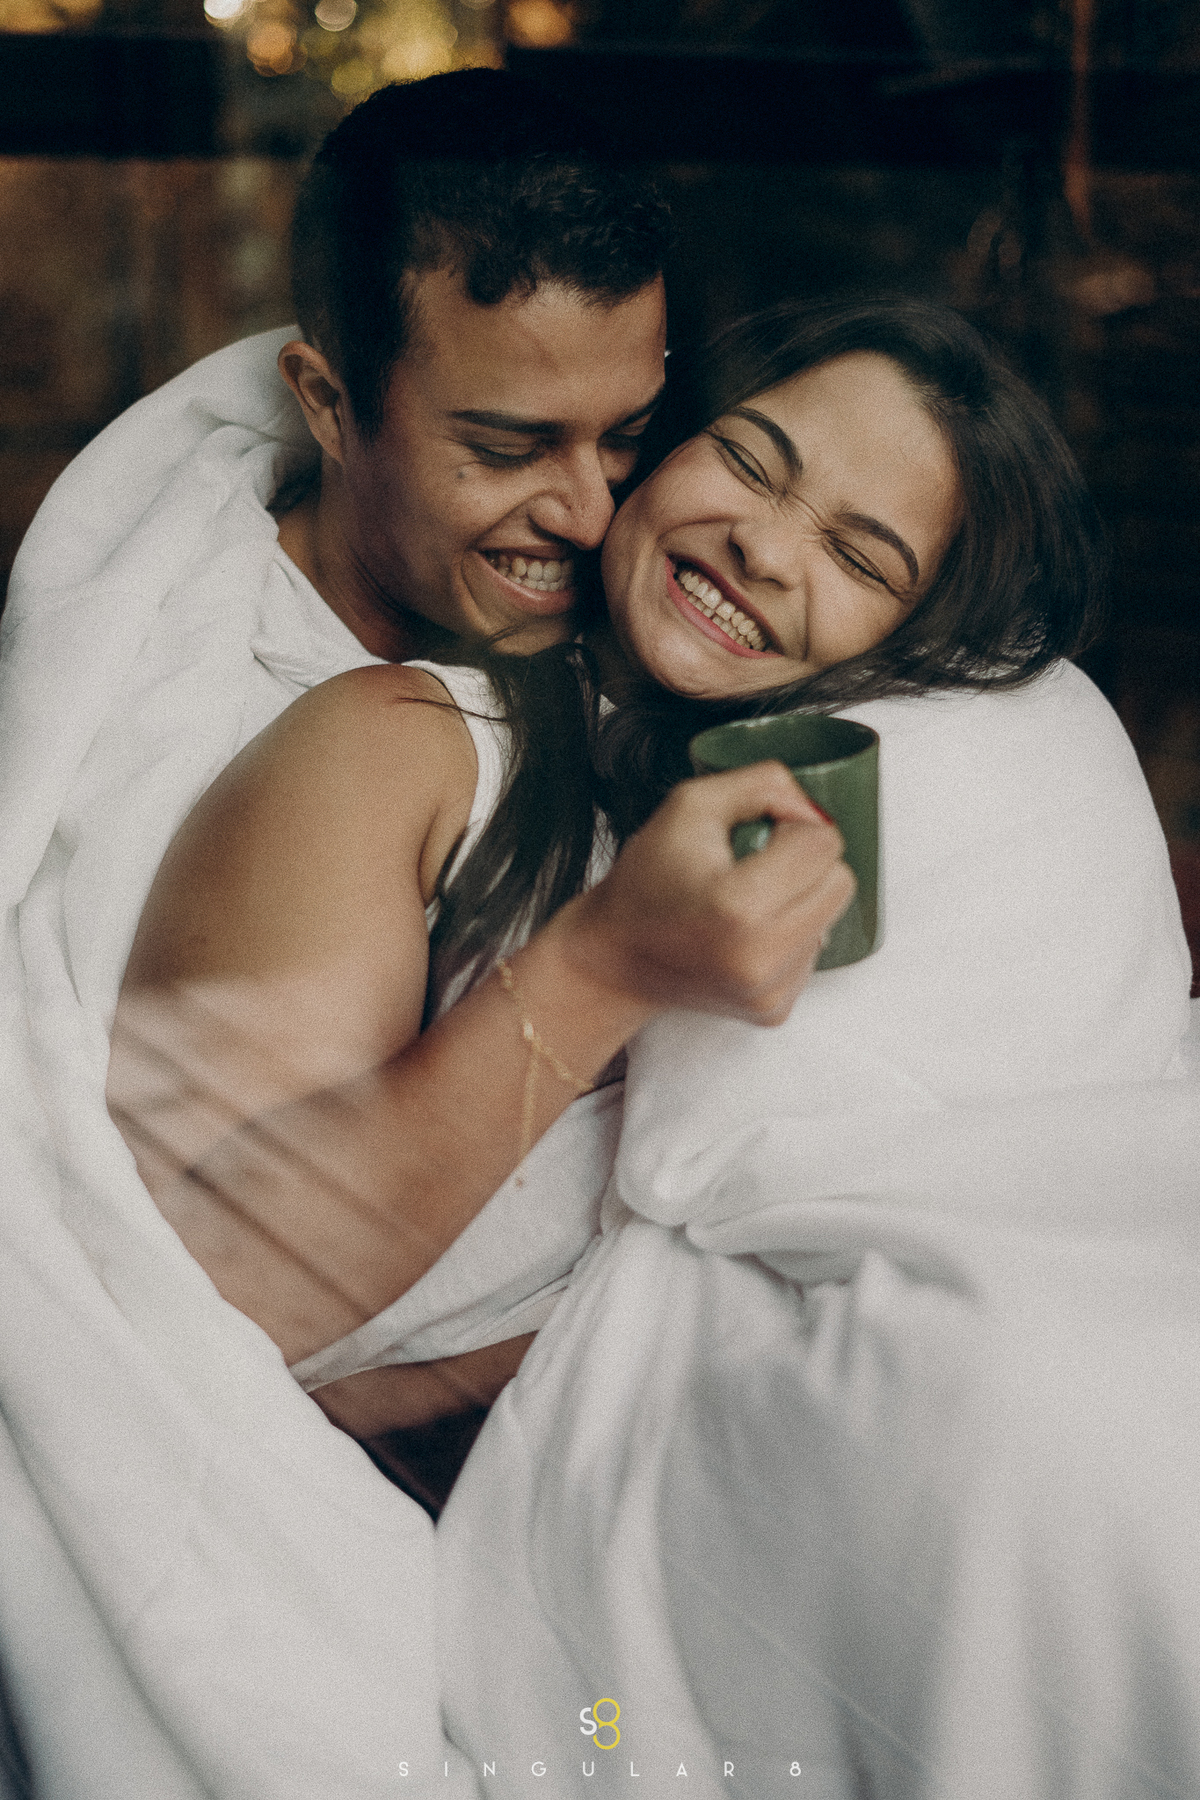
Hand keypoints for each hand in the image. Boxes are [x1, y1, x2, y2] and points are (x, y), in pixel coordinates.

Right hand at [551, 761, 855, 1025]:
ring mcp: (770, 991)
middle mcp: (761, 958)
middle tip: (755, 866)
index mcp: (740, 906)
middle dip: (806, 863)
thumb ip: (763, 784)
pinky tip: (744, 935)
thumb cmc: (646, 880)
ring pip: (831, 918)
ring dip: (798, 901)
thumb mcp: (691, 804)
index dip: (791, 826)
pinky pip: (813, 953)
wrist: (614, 957)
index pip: (824, 843)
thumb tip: (813, 810)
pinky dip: (787, 936)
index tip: (755, 836)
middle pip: (841, 882)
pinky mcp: (775, 1010)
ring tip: (745, 904)